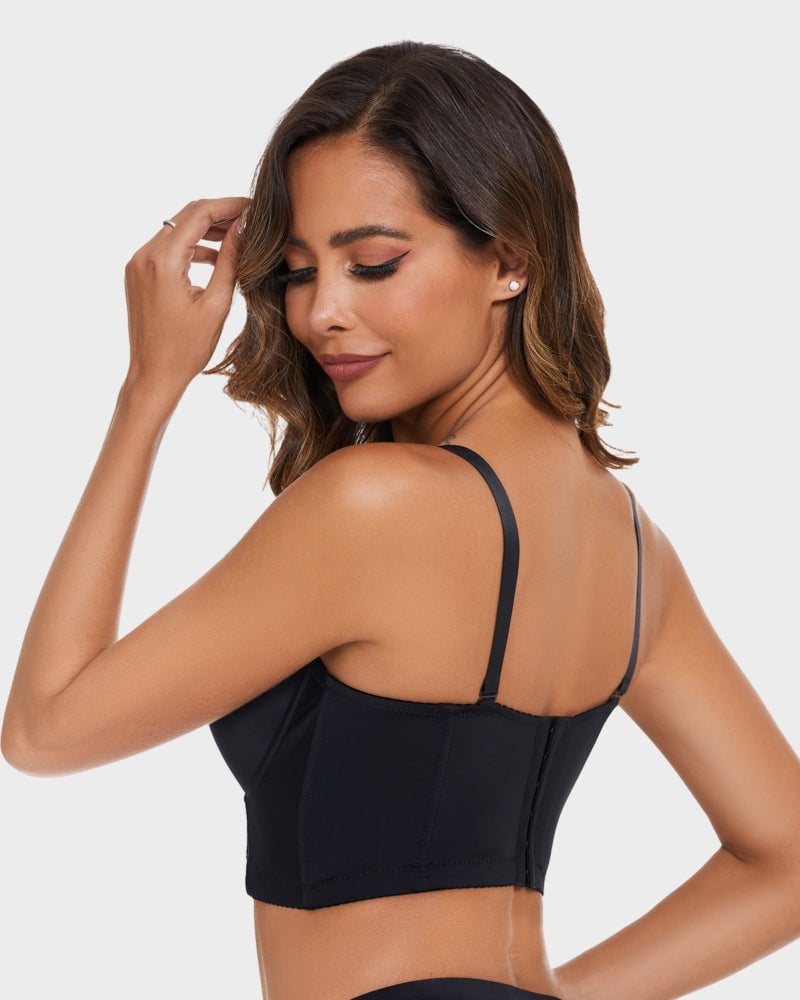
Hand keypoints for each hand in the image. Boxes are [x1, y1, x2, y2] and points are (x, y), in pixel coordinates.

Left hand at [123, 197, 247, 398]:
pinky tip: (212, 258)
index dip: (228, 205)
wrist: (153, 375)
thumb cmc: (186, 349)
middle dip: (218, 213)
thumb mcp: (216, 304)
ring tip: (236, 237)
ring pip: (175, 230)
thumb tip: (242, 229)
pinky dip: (190, 246)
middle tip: (248, 218)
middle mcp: (144, 256)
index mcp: (163, 261)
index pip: (198, 214)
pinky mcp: (137, 274)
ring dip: (204, 230)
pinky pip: (166, 248)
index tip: (253, 207)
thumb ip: (230, 261)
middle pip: (185, 216)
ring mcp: (137, 264)